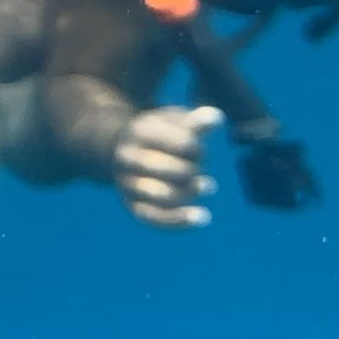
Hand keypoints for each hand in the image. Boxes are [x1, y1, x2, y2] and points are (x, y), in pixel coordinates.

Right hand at [112, 105, 223, 229]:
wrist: (121, 149)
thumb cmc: (157, 132)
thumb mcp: (173, 120)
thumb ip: (195, 121)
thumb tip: (217, 117)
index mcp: (140, 131)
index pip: (179, 143)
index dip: (196, 150)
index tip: (200, 150)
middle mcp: (128, 158)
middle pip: (169, 169)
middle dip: (192, 171)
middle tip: (199, 168)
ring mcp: (127, 184)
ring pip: (162, 196)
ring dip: (190, 193)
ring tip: (209, 185)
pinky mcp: (132, 206)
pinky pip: (156, 219)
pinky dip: (180, 220)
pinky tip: (204, 217)